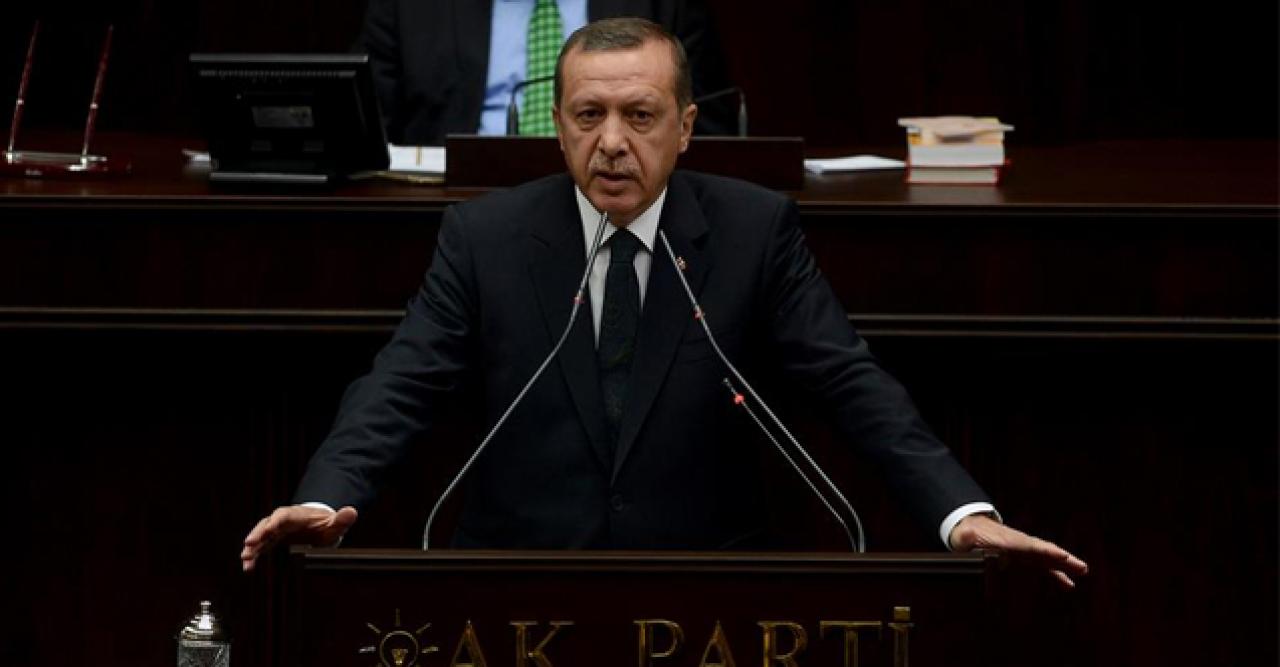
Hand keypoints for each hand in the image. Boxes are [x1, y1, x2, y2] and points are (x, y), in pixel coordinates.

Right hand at [240, 505, 357, 571]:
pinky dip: (254, 556)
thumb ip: (342, 519)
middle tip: (248, 545)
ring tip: (246, 559)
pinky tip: (248, 566)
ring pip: (261, 537)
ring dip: (253, 547)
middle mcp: (283, 521)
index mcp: (296, 514)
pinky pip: (262, 547)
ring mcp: (276, 531)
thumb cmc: (326, 524)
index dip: (275, 522)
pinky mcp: (274, 541)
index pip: (283, 515)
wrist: (320, 526)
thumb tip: (352, 511)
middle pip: (267, 525)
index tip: (268, 530)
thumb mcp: (336, 523)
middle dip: (258, 534)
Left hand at [948, 514, 1087, 588]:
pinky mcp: (1025, 558)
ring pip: (1048, 558)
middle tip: (1081, 566)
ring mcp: (1024, 551)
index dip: (1045, 551)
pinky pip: (1043, 566)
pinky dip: (1056, 574)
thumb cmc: (969, 534)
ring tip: (1083, 571)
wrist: (971, 529)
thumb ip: (967, 539)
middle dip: (1062, 558)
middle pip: (1045, 551)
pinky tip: (1068, 584)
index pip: (1029, 546)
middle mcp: (1021, 544)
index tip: (1061, 555)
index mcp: (1007, 540)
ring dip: (1065, 566)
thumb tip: (966, 539)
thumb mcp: (965, 537)